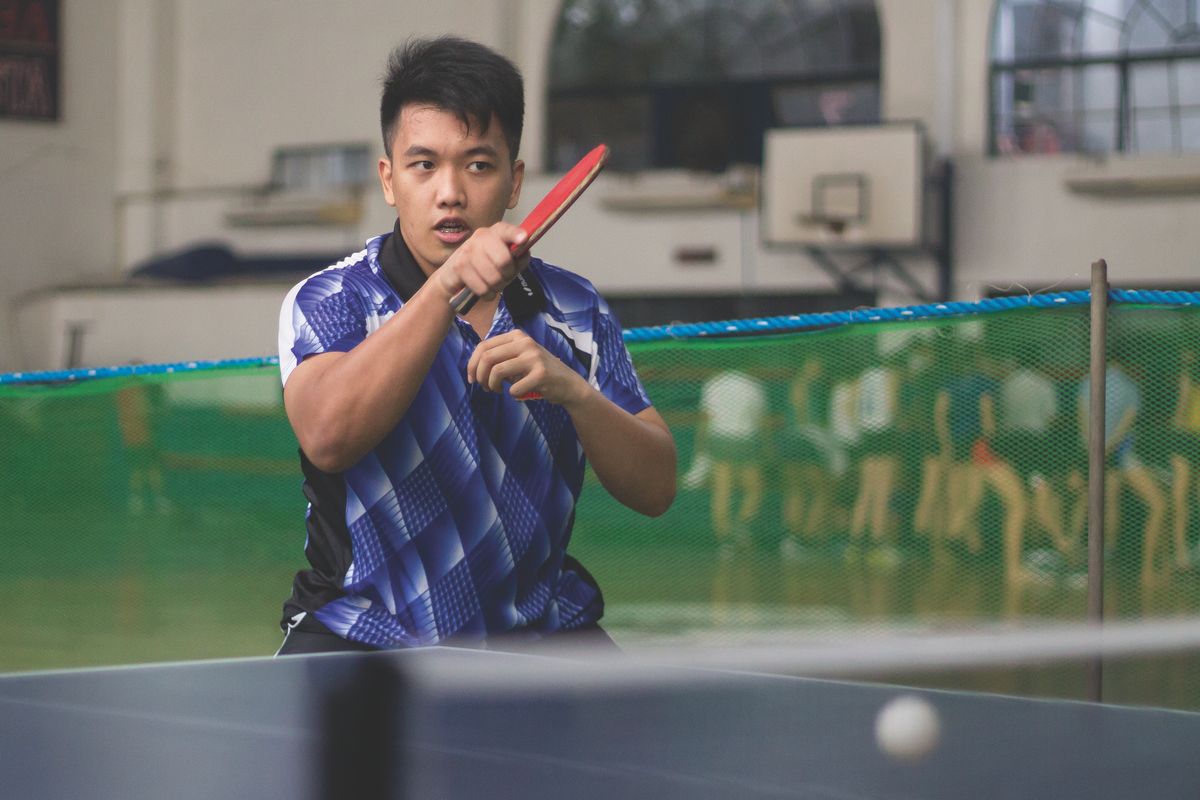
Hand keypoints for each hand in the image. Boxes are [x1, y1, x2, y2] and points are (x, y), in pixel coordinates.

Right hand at [434, 222, 528, 300]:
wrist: (454, 275)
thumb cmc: (485, 266)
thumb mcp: (504, 260)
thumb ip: (518, 257)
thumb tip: (524, 254)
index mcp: (496, 232)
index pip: (506, 230)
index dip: (515, 234)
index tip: (523, 239)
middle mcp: (481, 237)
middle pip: (503, 261)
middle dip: (508, 275)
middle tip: (504, 278)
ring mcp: (468, 250)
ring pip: (493, 278)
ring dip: (496, 287)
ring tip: (492, 284)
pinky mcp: (459, 266)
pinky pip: (482, 288)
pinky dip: (486, 294)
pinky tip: (483, 289)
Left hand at [467, 329, 588, 404]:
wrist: (567, 383)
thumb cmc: (537, 372)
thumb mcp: (518, 357)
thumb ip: (498, 358)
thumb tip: (473, 369)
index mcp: (516, 336)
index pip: (483, 346)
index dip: (472, 364)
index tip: (472, 378)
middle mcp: (525, 342)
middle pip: (487, 357)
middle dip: (480, 376)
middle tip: (485, 387)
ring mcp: (534, 357)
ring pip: (498, 371)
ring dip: (492, 386)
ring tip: (497, 391)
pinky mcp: (541, 373)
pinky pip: (514, 388)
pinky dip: (512, 395)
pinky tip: (518, 393)